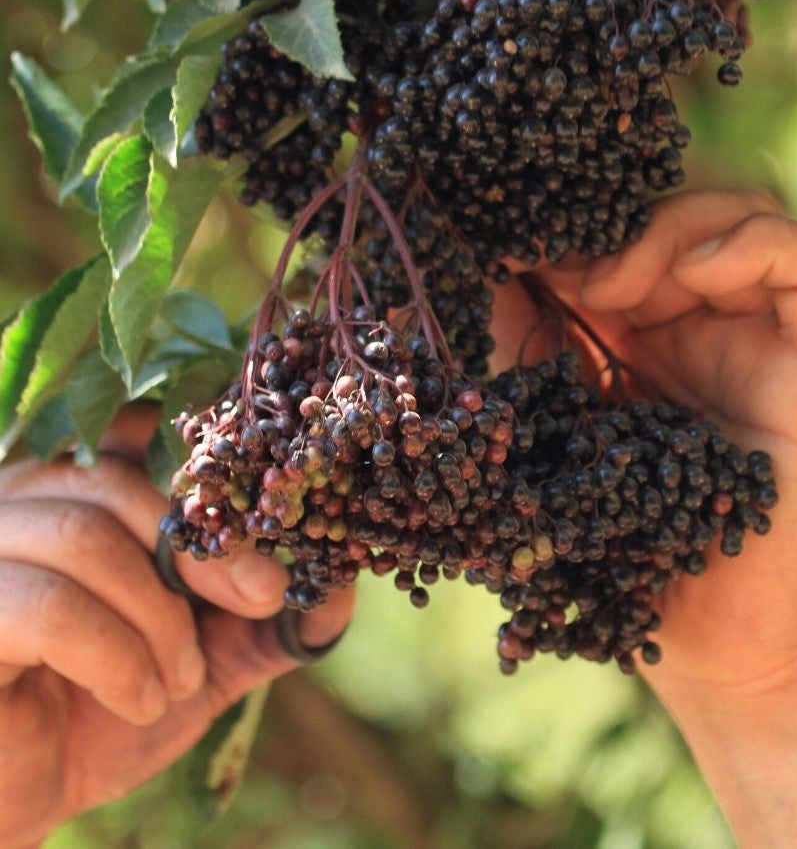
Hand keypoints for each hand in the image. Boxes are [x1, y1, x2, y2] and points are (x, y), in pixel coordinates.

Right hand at [0, 405, 352, 848]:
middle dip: (208, 550)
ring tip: (182, 679)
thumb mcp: (212, 654)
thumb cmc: (116, 707)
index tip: (275, 513)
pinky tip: (142, 698)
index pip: (140, 429)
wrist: (32, 792)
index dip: (214, 462)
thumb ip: (268, 618)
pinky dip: (114, 656)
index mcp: (82, 491)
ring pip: (85, 537)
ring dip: (157, 616)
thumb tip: (341, 583)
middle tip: (262, 600)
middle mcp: (23, 500)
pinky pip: (45, 606)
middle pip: (120, 483)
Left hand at [499, 189, 796, 692]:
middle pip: (681, 215)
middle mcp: (710, 330)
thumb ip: (528, 349)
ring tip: (613, 289)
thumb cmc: (633, 555)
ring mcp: (768, 343)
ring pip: (746, 218)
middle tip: (564, 275)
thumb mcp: (556, 429)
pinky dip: (752, 247)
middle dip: (617, 227)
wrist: (723, 649)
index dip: (577, 228)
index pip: (625, 237)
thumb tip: (487, 271)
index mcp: (648, 341)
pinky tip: (689, 280)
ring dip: (671, 231)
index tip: (516, 245)